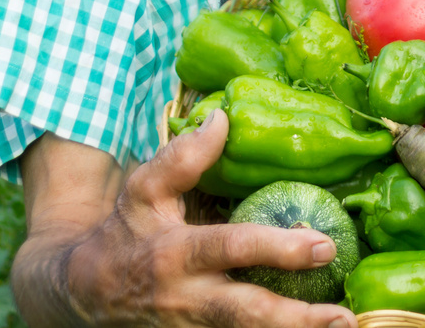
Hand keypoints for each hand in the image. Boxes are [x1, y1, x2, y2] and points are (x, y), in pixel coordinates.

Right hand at [14, 111, 354, 327]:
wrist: (79, 292)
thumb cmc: (124, 231)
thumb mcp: (143, 189)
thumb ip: (183, 156)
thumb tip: (224, 117)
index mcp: (178, 254)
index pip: (233, 249)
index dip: (279, 248)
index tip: (324, 245)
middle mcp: (189, 299)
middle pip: (247, 313)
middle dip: (298, 318)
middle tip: (345, 315)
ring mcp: (193, 327)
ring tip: (346, 327)